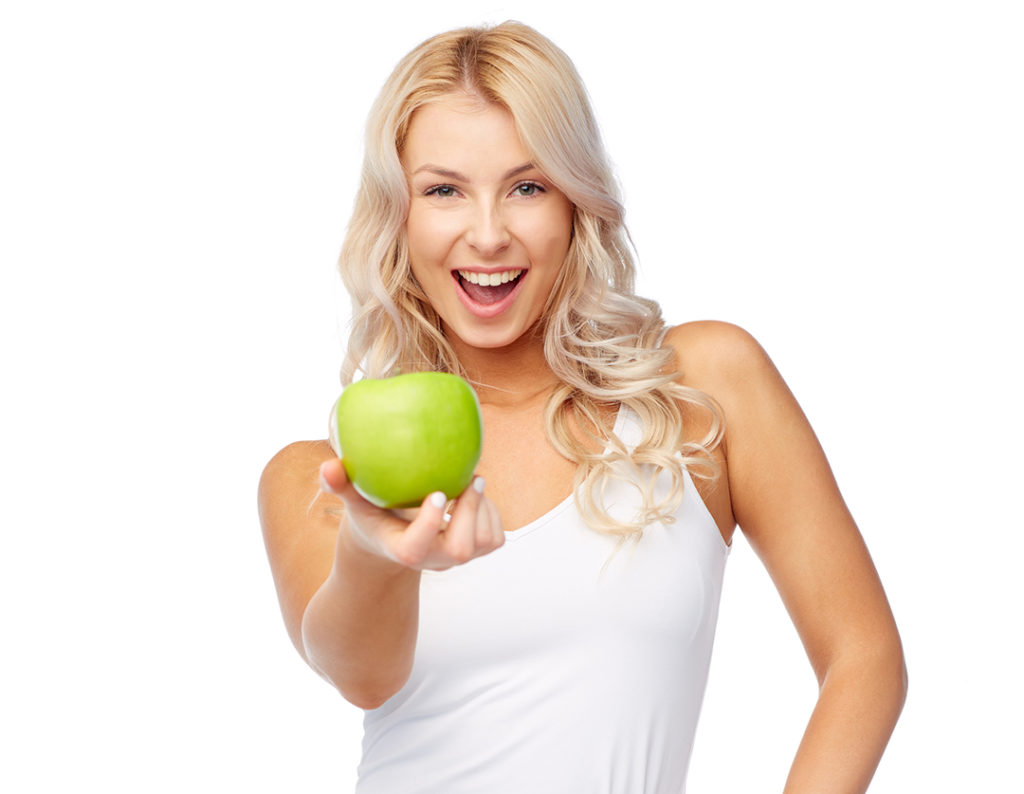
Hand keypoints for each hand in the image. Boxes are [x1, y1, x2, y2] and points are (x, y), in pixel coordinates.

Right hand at [319, 458, 503, 570]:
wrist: (393, 543)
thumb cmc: (372, 516)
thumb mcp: (354, 503)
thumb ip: (340, 485)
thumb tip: (327, 466)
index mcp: (401, 549)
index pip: (415, 548)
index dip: (429, 524)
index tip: (437, 493)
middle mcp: (431, 560)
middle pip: (460, 549)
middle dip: (469, 513)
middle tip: (470, 479)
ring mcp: (454, 558)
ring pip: (483, 542)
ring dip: (484, 510)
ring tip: (471, 482)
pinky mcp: (474, 552)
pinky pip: (495, 537)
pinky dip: (491, 513)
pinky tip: (474, 493)